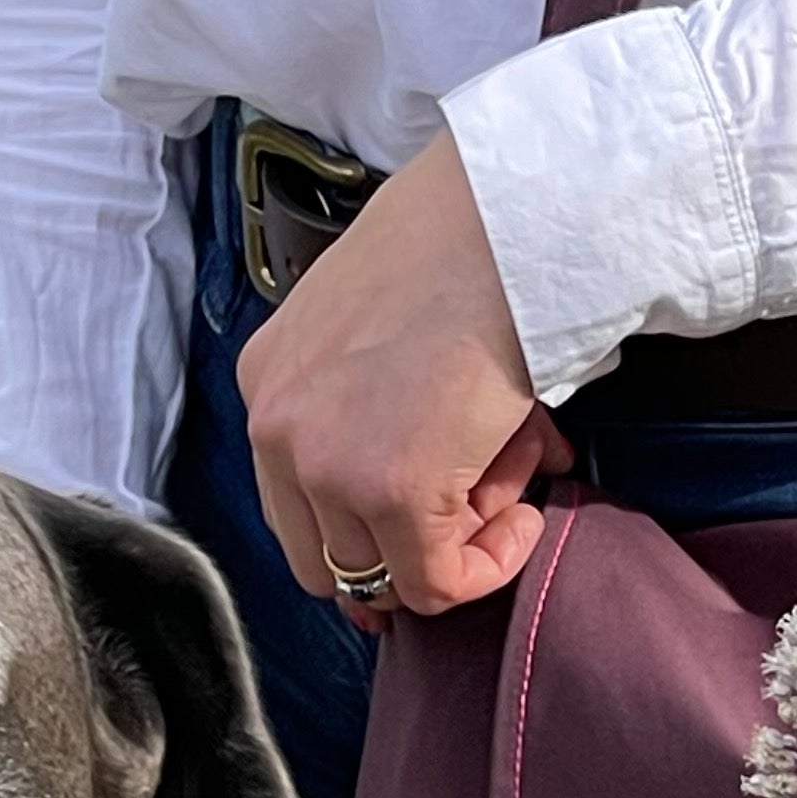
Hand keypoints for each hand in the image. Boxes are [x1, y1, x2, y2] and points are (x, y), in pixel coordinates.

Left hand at [237, 124, 570, 623]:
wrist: (507, 216)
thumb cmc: (465, 245)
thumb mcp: (380, 325)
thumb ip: (381, 408)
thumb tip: (445, 498)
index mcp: (269, 379)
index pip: (297, 503)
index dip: (374, 525)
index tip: (443, 505)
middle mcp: (277, 426)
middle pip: (327, 557)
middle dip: (407, 544)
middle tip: (482, 493)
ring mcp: (326, 463)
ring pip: (384, 575)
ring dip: (457, 540)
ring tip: (512, 470)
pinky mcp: (390, 490)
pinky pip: (438, 582)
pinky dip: (490, 562)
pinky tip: (527, 512)